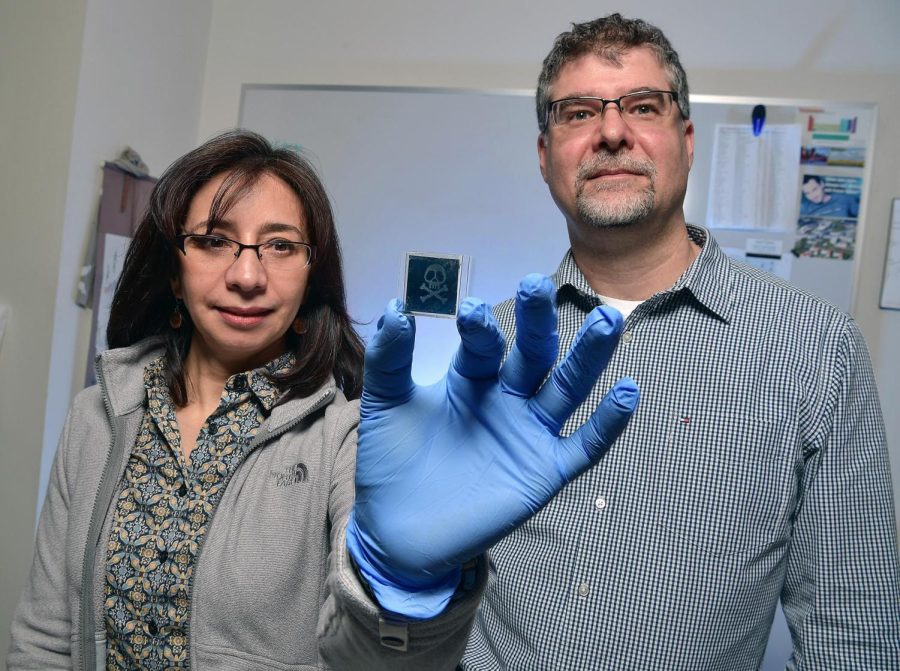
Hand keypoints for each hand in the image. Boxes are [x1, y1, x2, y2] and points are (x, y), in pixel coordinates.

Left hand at [346, 275, 638, 617]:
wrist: (397, 533)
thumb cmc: (392, 464)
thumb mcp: (385, 405)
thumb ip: (390, 360)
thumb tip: (396, 308)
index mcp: (472, 377)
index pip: (485, 343)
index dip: (481, 327)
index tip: (471, 310)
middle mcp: (507, 397)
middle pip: (533, 353)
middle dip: (538, 321)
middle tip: (540, 287)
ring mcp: (529, 433)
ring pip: (567, 387)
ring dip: (589, 356)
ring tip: (608, 321)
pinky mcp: (545, 472)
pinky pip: (583, 446)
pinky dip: (607, 424)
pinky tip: (627, 392)